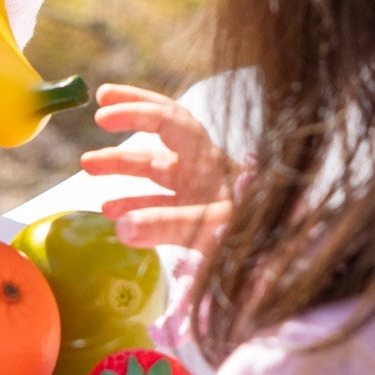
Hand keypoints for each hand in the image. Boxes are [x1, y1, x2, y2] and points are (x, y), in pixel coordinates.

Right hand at [79, 84, 241, 251]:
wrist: (286, 265)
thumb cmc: (256, 241)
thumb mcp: (211, 229)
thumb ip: (166, 226)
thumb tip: (118, 226)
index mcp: (210, 160)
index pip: (169, 120)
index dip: (136, 112)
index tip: (102, 114)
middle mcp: (204, 169)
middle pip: (162, 133)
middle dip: (130, 118)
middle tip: (98, 109)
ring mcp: (199, 192)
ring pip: (156, 170)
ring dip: (123, 167)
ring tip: (88, 168)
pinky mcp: (197, 218)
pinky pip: (160, 205)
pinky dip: (135, 206)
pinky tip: (112, 214)